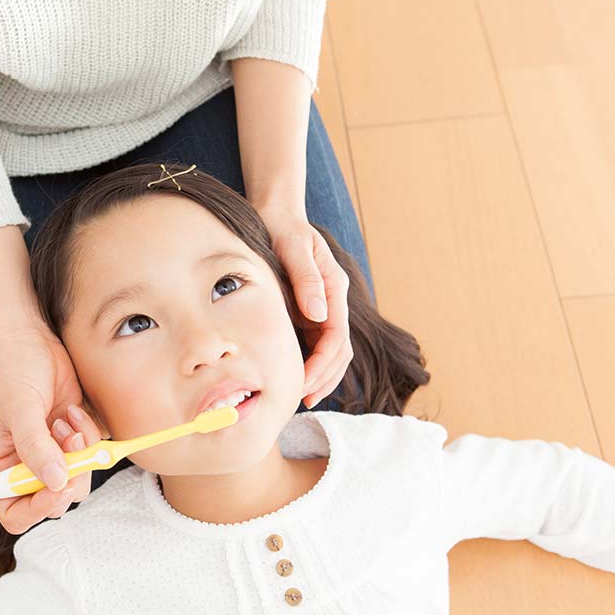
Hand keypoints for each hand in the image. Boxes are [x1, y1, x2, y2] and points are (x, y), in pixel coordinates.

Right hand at [0, 323, 92, 533]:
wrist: (33, 341)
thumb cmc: (14, 372)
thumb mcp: (21, 410)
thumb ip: (36, 449)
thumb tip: (56, 483)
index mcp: (0, 468)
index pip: (14, 513)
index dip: (37, 510)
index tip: (58, 488)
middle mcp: (25, 467)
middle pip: (53, 500)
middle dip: (68, 475)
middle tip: (71, 444)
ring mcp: (51, 454)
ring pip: (78, 479)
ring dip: (80, 451)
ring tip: (67, 420)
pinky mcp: (71, 440)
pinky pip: (91, 454)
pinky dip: (88, 434)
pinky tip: (73, 411)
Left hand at [258, 209, 351, 407]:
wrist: (274, 215)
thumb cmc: (282, 229)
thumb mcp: (294, 248)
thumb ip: (306, 279)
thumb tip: (318, 314)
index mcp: (334, 288)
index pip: (336, 337)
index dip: (322, 363)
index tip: (304, 383)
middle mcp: (332, 301)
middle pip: (340, 350)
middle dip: (325, 377)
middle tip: (304, 399)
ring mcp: (323, 307)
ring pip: (332, 351)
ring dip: (322, 375)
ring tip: (303, 397)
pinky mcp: (309, 310)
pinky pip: (316, 344)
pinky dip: (311, 363)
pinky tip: (295, 378)